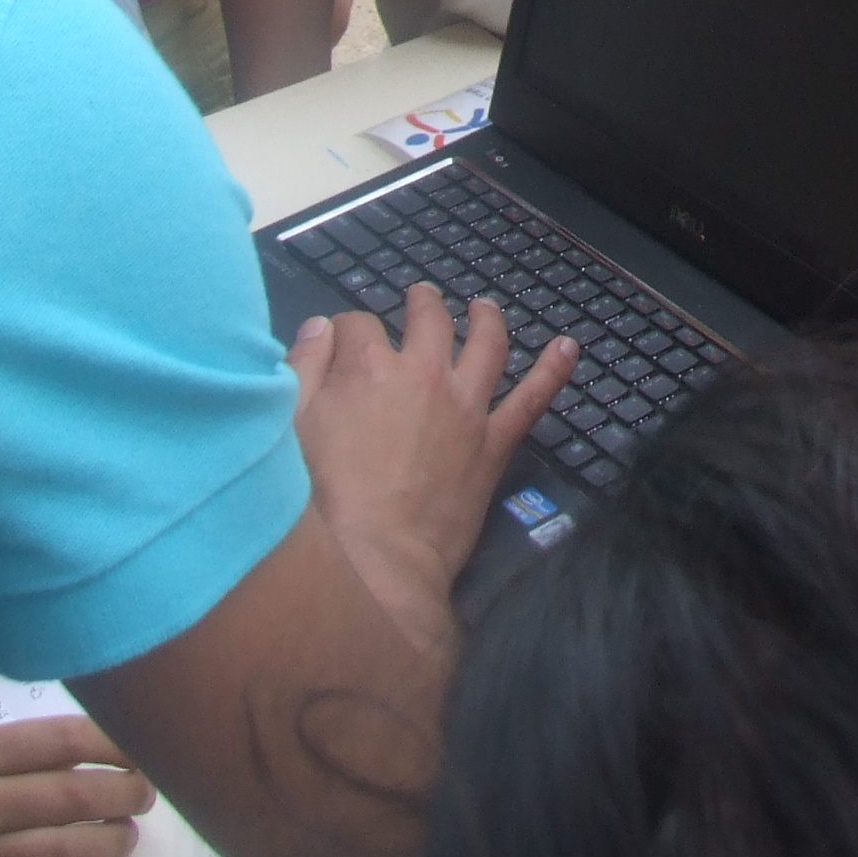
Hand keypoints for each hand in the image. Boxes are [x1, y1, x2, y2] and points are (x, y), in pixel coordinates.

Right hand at [288, 283, 573, 651]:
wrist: (375, 560)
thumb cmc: (321, 500)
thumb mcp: (289, 426)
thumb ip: (303, 369)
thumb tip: (319, 328)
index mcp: (367, 367)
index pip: (357, 325)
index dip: (346, 331)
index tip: (342, 343)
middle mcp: (423, 374)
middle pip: (429, 319)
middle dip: (422, 303)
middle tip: (420, 297)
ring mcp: (465, 407)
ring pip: (487, 344)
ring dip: (487, 319)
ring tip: (484, 307)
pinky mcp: (493, 443)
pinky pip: (531, 400)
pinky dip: (552, 371)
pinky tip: (568, 349)